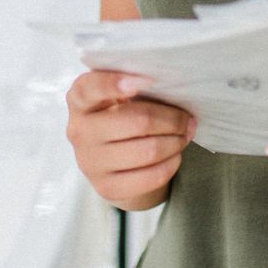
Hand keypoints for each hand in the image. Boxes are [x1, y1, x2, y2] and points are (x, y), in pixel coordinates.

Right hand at [65, 70, 195, 208]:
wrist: (110, 163)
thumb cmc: (121, 117)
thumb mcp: (119, 96)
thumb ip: (136, 85)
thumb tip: (172, 88)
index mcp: (80, 100)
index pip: (91, 87)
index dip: (116, 82)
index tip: (148, 79)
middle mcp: (79, 130)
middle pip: (139, 121)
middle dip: (173, 120)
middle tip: (187, 119)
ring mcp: (90, 162)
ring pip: (149, 150)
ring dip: (176, 142)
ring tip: (184, 136)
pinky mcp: (107, 187)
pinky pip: (152, 176)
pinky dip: (172, 164)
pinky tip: (175, 156)